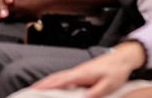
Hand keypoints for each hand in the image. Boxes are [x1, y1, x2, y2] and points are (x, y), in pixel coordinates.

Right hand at [31, 41, 145, 97]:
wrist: (122, 58)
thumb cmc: (116, 70)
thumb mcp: (109, 84)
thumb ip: (96, 92)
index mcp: (82, 74)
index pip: (61, 80)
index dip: (48, 86)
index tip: (36, 90)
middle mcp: (77, 71)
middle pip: (55, 77)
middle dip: (42, 84)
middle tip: (30, 91)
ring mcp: (78, 71)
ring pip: (58, 77)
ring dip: (46, 82)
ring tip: (36, 89)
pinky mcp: (81, 73)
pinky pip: (64, 77)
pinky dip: (54, 81)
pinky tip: (52, 86)